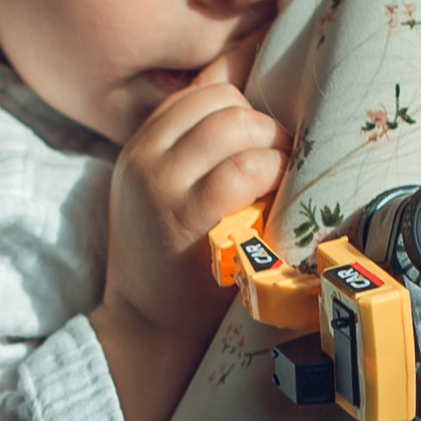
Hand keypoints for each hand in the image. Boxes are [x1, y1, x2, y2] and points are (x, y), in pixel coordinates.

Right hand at [92, 72, 288, 420]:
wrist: (147, 328)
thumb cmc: (172, 263)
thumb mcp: (162, 194)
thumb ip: (194, 151)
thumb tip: (249, 92)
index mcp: (140, 147)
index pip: (202, 92)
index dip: (244, 107)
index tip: (262, 143)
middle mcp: (145, 157)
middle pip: (224, 103)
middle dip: (264, 128)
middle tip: (279, 166)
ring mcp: (162, 184)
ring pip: (237, 125)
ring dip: (273, 148)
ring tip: (280, 182)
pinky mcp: (189, 214)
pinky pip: (246, 168)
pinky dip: (273, 173)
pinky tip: (277, 199)